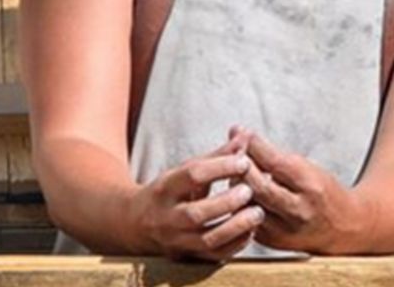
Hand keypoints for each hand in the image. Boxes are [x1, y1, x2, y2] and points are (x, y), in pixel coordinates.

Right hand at [125, 133, 262, 260]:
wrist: (136, 223)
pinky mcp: (186, 257)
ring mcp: (175, 241)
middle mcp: (166, 217)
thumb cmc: (171, 190)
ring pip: (206, 240)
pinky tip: (251, 230)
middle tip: (250, 190)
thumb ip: (219, 155)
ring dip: (236, 227)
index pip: (192, 176)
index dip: (221, 167)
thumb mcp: (187, 169)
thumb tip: (246, 137)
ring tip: (258, 213)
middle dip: (227, 202)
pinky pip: (214, 256)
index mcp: (165, 188)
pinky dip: (236, 245)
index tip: (245, 161)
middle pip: (196, 214)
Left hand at [234, 127, 367, 253]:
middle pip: (258, 186)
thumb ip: (271, 153)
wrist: (342, 227)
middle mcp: (299, 210)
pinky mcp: (271, 241)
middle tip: (232, 151)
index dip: (255, 146)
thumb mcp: (307, 167)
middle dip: (240, 166)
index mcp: (312, 187)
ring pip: (247, 205)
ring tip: (236, 170)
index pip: (276, 163)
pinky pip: (246, 219)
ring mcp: (284, 229)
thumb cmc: (323, 191)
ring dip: (236, 185)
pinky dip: (239, 202)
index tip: (243, 132)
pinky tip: (239, 190)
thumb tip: (237, 132)